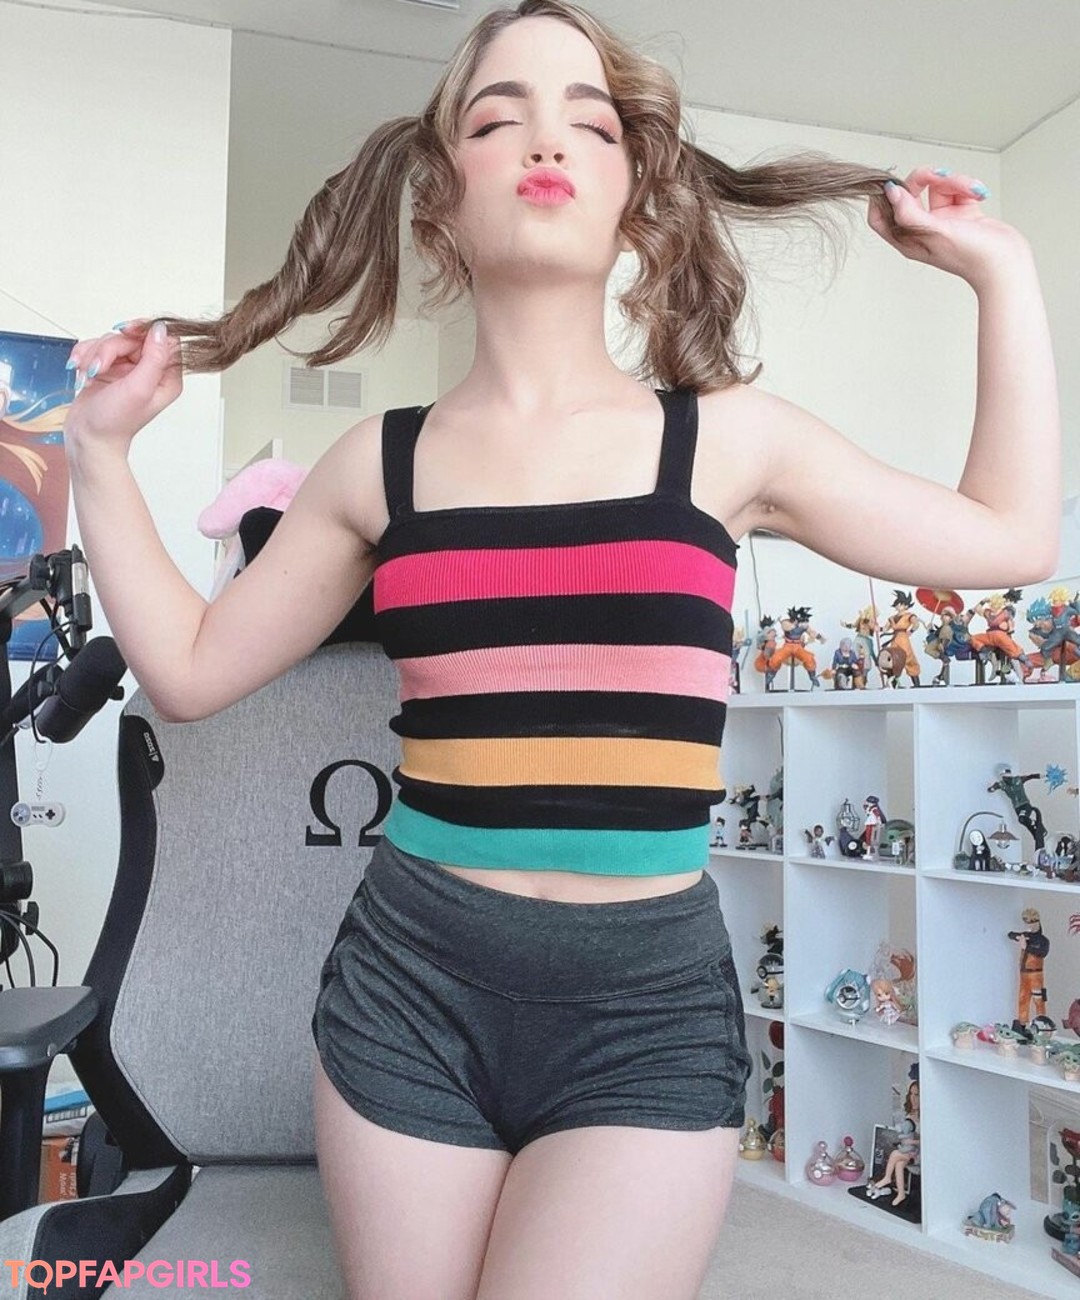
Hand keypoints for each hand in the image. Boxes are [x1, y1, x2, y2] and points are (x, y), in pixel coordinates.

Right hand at [65, 319, 182, 455]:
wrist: (88, 438)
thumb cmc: (115, 421)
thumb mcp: (140, 388)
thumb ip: (154, 358)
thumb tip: (160, 329)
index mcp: (166, 377)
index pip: (163, 339)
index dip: (144, 330)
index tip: (126, 332)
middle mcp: (149, 371)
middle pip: (132, 337)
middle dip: (110, 348)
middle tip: (99, 367)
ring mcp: (128, 369)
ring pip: (111, 341)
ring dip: (94, 354)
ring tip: (88, 374)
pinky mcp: (108, 369)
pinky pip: (96, 348)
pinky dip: (85, 356)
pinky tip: (81, 371)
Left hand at [866, 166, 1031, 286]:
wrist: (1006, 263)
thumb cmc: (971, 256)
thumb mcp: (934, 233)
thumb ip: (909, 213)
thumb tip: (890, 192)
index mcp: (908, 239)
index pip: (881, 217)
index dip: (882, 198)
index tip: (892, 182)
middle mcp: (922, 229)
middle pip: (911, 192)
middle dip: (926, 178)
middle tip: (939, 175)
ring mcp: (942, 220)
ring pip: (939, 186)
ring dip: (956, 182)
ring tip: (972, 191)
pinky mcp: (962, 212)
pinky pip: (959, 188)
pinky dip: (968, 186)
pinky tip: (978, 193)